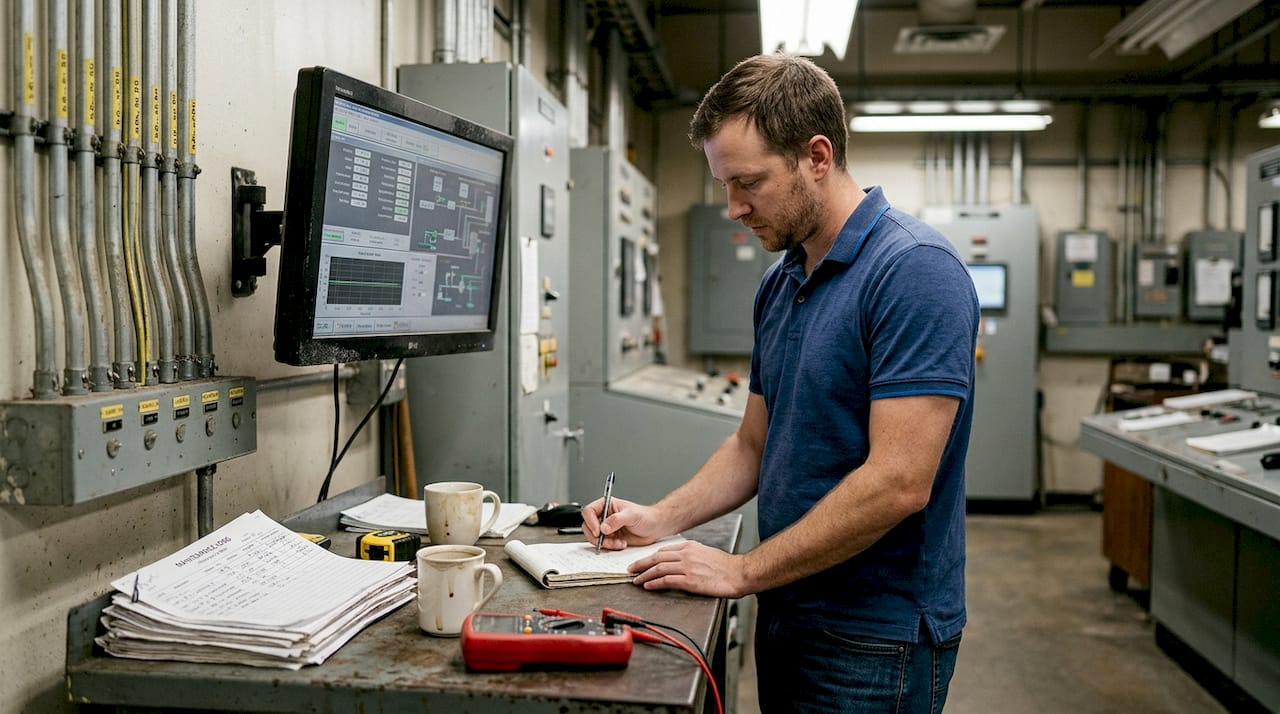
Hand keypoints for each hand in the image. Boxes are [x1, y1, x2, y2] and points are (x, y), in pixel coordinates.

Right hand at [580, 496, 665, 549]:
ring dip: (605, 543)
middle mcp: (604, 516)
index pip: (589, 511)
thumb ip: (617, 520)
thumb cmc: (646, 516)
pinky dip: (610, 547)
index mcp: (606, 505)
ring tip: (618, 542)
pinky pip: (603, 545)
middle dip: (596, 536)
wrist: (655, 527)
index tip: (598, 531)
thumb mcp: (632, 515)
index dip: (590, 522)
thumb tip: (604, 527)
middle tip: (606, 540)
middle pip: (588, 526)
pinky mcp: (611, 538)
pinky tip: (621, 544)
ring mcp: (607, 528)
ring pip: (594, 537)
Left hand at [629, 541, 749, 598]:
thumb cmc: (725, 566)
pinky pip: (666, 581)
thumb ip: (691, 554)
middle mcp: (686, 555)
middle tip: (631, 569)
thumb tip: (678, 560)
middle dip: (641, 564)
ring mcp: (687, 567)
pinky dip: (654, 583)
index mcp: (689, 547)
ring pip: (659, 569)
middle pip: (657, 558)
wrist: (738, 573)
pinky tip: (648, 586)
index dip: (650, 557)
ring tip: (636, 580)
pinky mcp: (690, 580)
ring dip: (644, 575)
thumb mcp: (705, 552)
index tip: (642, 561)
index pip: (663, 550)